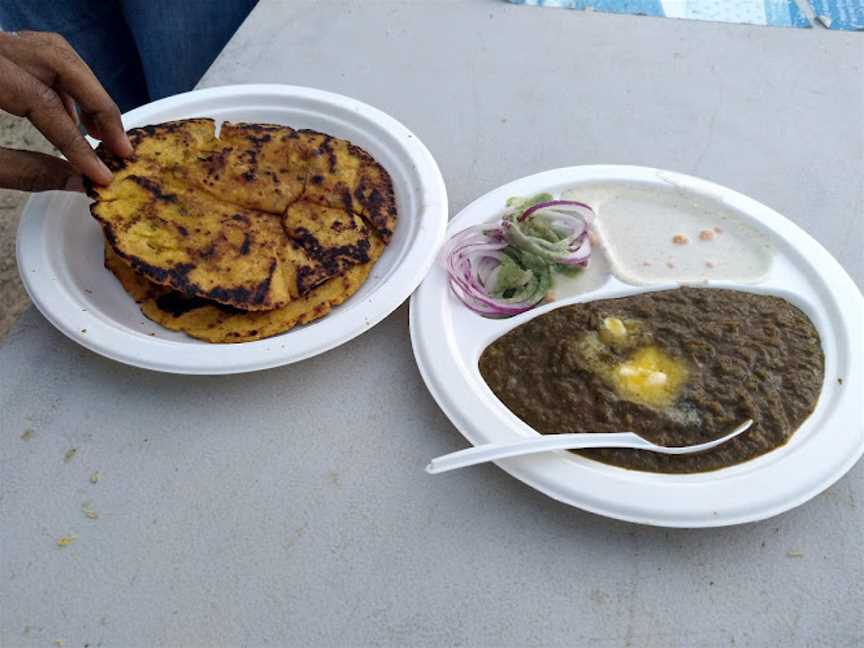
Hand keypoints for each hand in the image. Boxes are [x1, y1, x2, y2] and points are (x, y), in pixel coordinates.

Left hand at [0, 30, 131, 191]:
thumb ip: (26, 172)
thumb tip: (79, 181)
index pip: (46, 105)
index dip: (79, 144)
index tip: (104, 174)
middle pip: (63, 63)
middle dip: (99, 105)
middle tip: (120, 146)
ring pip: (55, 52)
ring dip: (85, 91)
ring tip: (99, 132)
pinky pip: (37, 55)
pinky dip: (62, 84)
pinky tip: (71, 117)